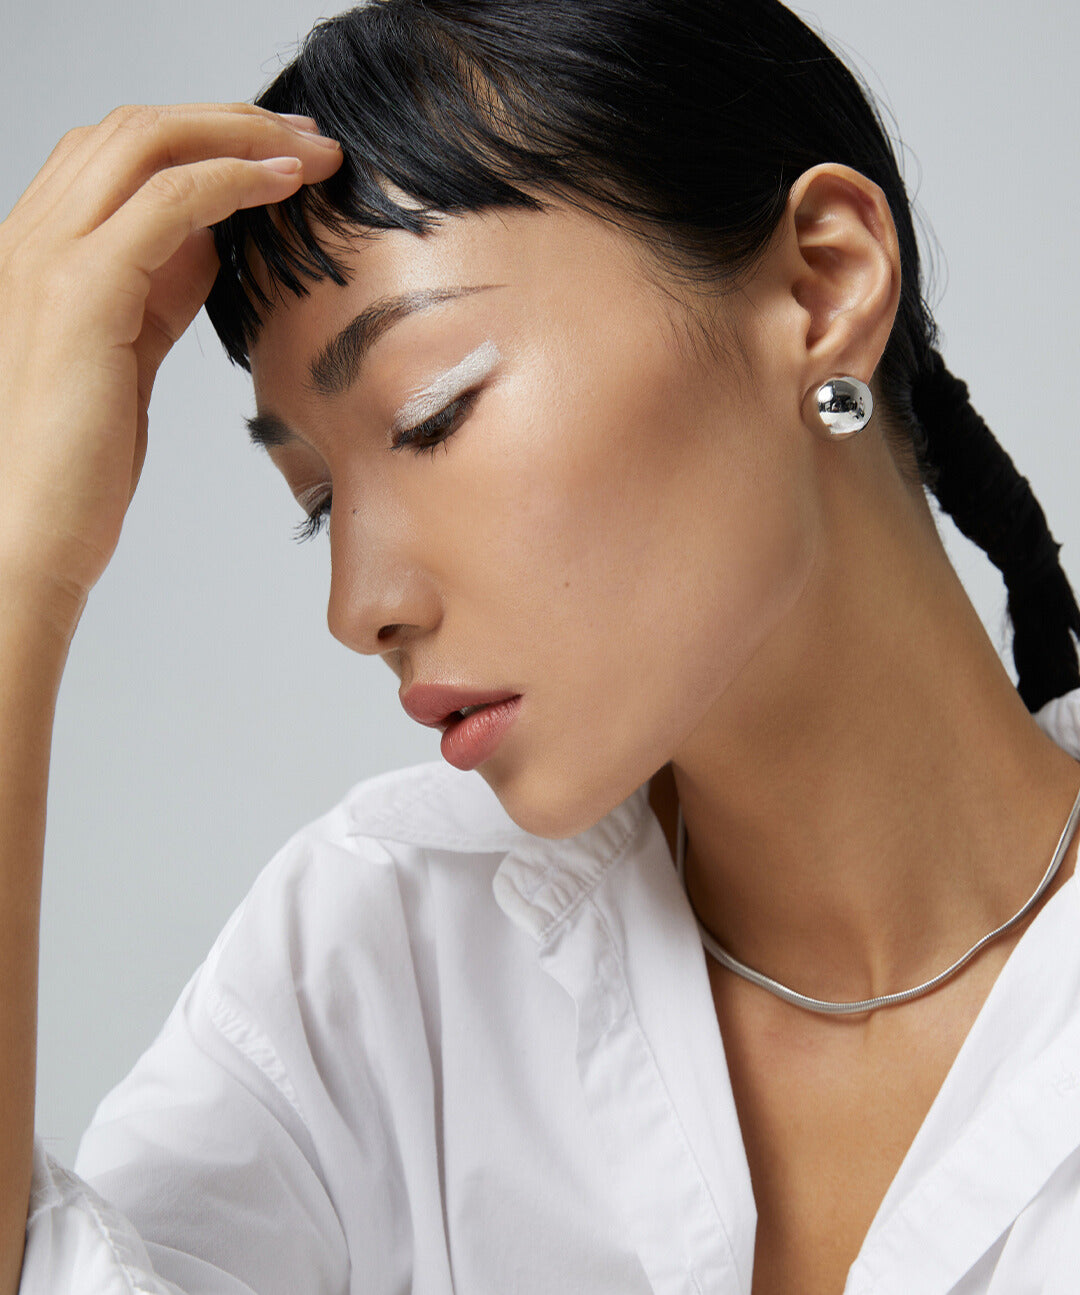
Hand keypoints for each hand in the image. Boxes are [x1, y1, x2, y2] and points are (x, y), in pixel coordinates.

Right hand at [0, 103, 341, 633]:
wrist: (27, 533)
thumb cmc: (76, 464)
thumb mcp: (123, 356)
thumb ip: (152, 293)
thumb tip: (206, 245)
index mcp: (40, 251)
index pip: (116, 154)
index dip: (201, 138)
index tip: (278, 154)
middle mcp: (33, 237)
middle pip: (133, 129)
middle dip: (230, 122)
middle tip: (310, 140)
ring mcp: (48, 256)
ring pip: (147, 143)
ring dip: (242, 137)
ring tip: (314, 153)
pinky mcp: (81, 291)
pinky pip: (168, 201)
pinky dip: (233, 179)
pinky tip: (284, 186)